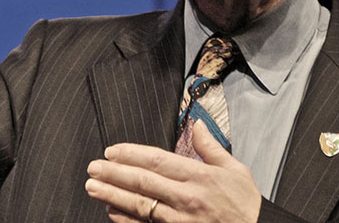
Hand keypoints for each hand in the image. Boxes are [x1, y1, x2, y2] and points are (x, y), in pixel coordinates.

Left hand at [85, 120, 260, 221]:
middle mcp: (186, 198)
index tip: (112, 151)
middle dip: (114, 174)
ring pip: (140, 206)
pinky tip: (112, 213)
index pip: (157, 161)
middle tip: (92, 168)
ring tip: (93, 188)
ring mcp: (181, 221)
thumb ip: (210, 147)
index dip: (131, 154)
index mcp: (198, 177)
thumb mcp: (235, 170)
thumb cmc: (246, 205)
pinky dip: (127, 221)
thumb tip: (197, 124)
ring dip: (113, 196)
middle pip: (143, 182)